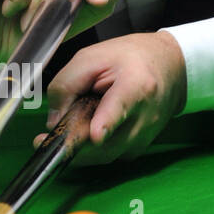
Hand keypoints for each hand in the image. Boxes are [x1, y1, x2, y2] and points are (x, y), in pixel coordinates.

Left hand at [35, 31, 186, 162]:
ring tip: (62, 133)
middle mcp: (146, 115)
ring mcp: (145, 135)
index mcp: (137, 85)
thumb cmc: (132, 58)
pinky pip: (110, 156)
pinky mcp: (140, 147)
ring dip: (79, 151)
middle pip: (108, 143)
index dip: (107, 122)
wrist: (170, 66)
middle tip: (43, 140)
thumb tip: (54, 121)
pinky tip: (84, 134)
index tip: (96, 134)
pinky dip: (92, 151)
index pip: (121, 106)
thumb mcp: (91, 57)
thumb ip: (67, 85)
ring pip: (105, 156)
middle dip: (74, 146)